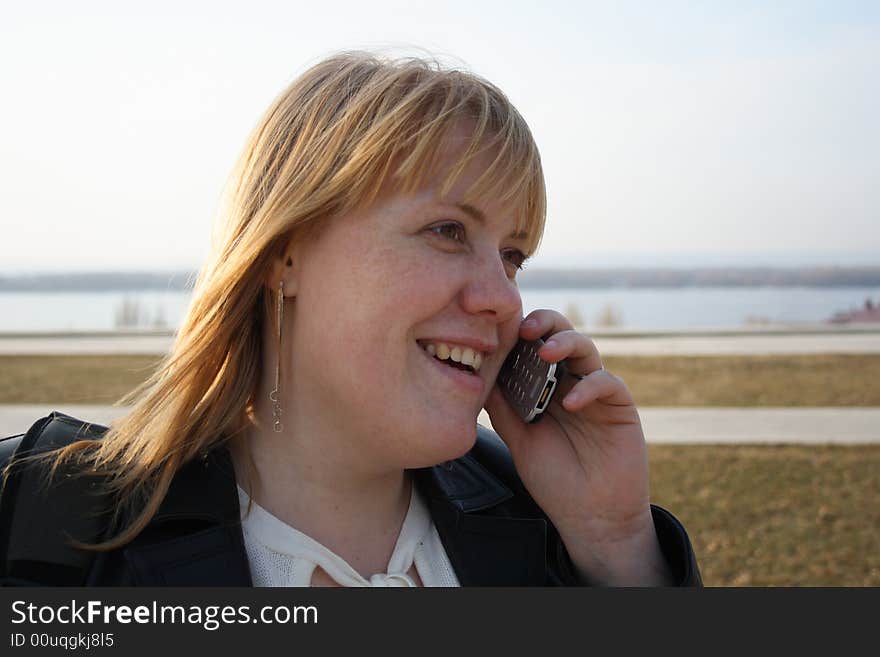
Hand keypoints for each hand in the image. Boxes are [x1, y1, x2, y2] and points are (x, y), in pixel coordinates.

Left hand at [483, 309, 671, 584]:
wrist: (589, 516)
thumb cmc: (553, 477)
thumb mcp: (518, 438)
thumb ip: (502, 405)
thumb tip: (476, 372)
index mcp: (544, 384)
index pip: (532, 344)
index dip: (518, 331)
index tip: (498, 329)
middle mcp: (569, 380)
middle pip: (560, 334)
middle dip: (544, 323)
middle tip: (525, 329)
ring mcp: (594, 390)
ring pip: (585, 348)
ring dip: (565, 343)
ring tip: (546, 352)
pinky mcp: (619, 405)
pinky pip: (607, 382)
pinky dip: (588, 386)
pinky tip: (569, 403)